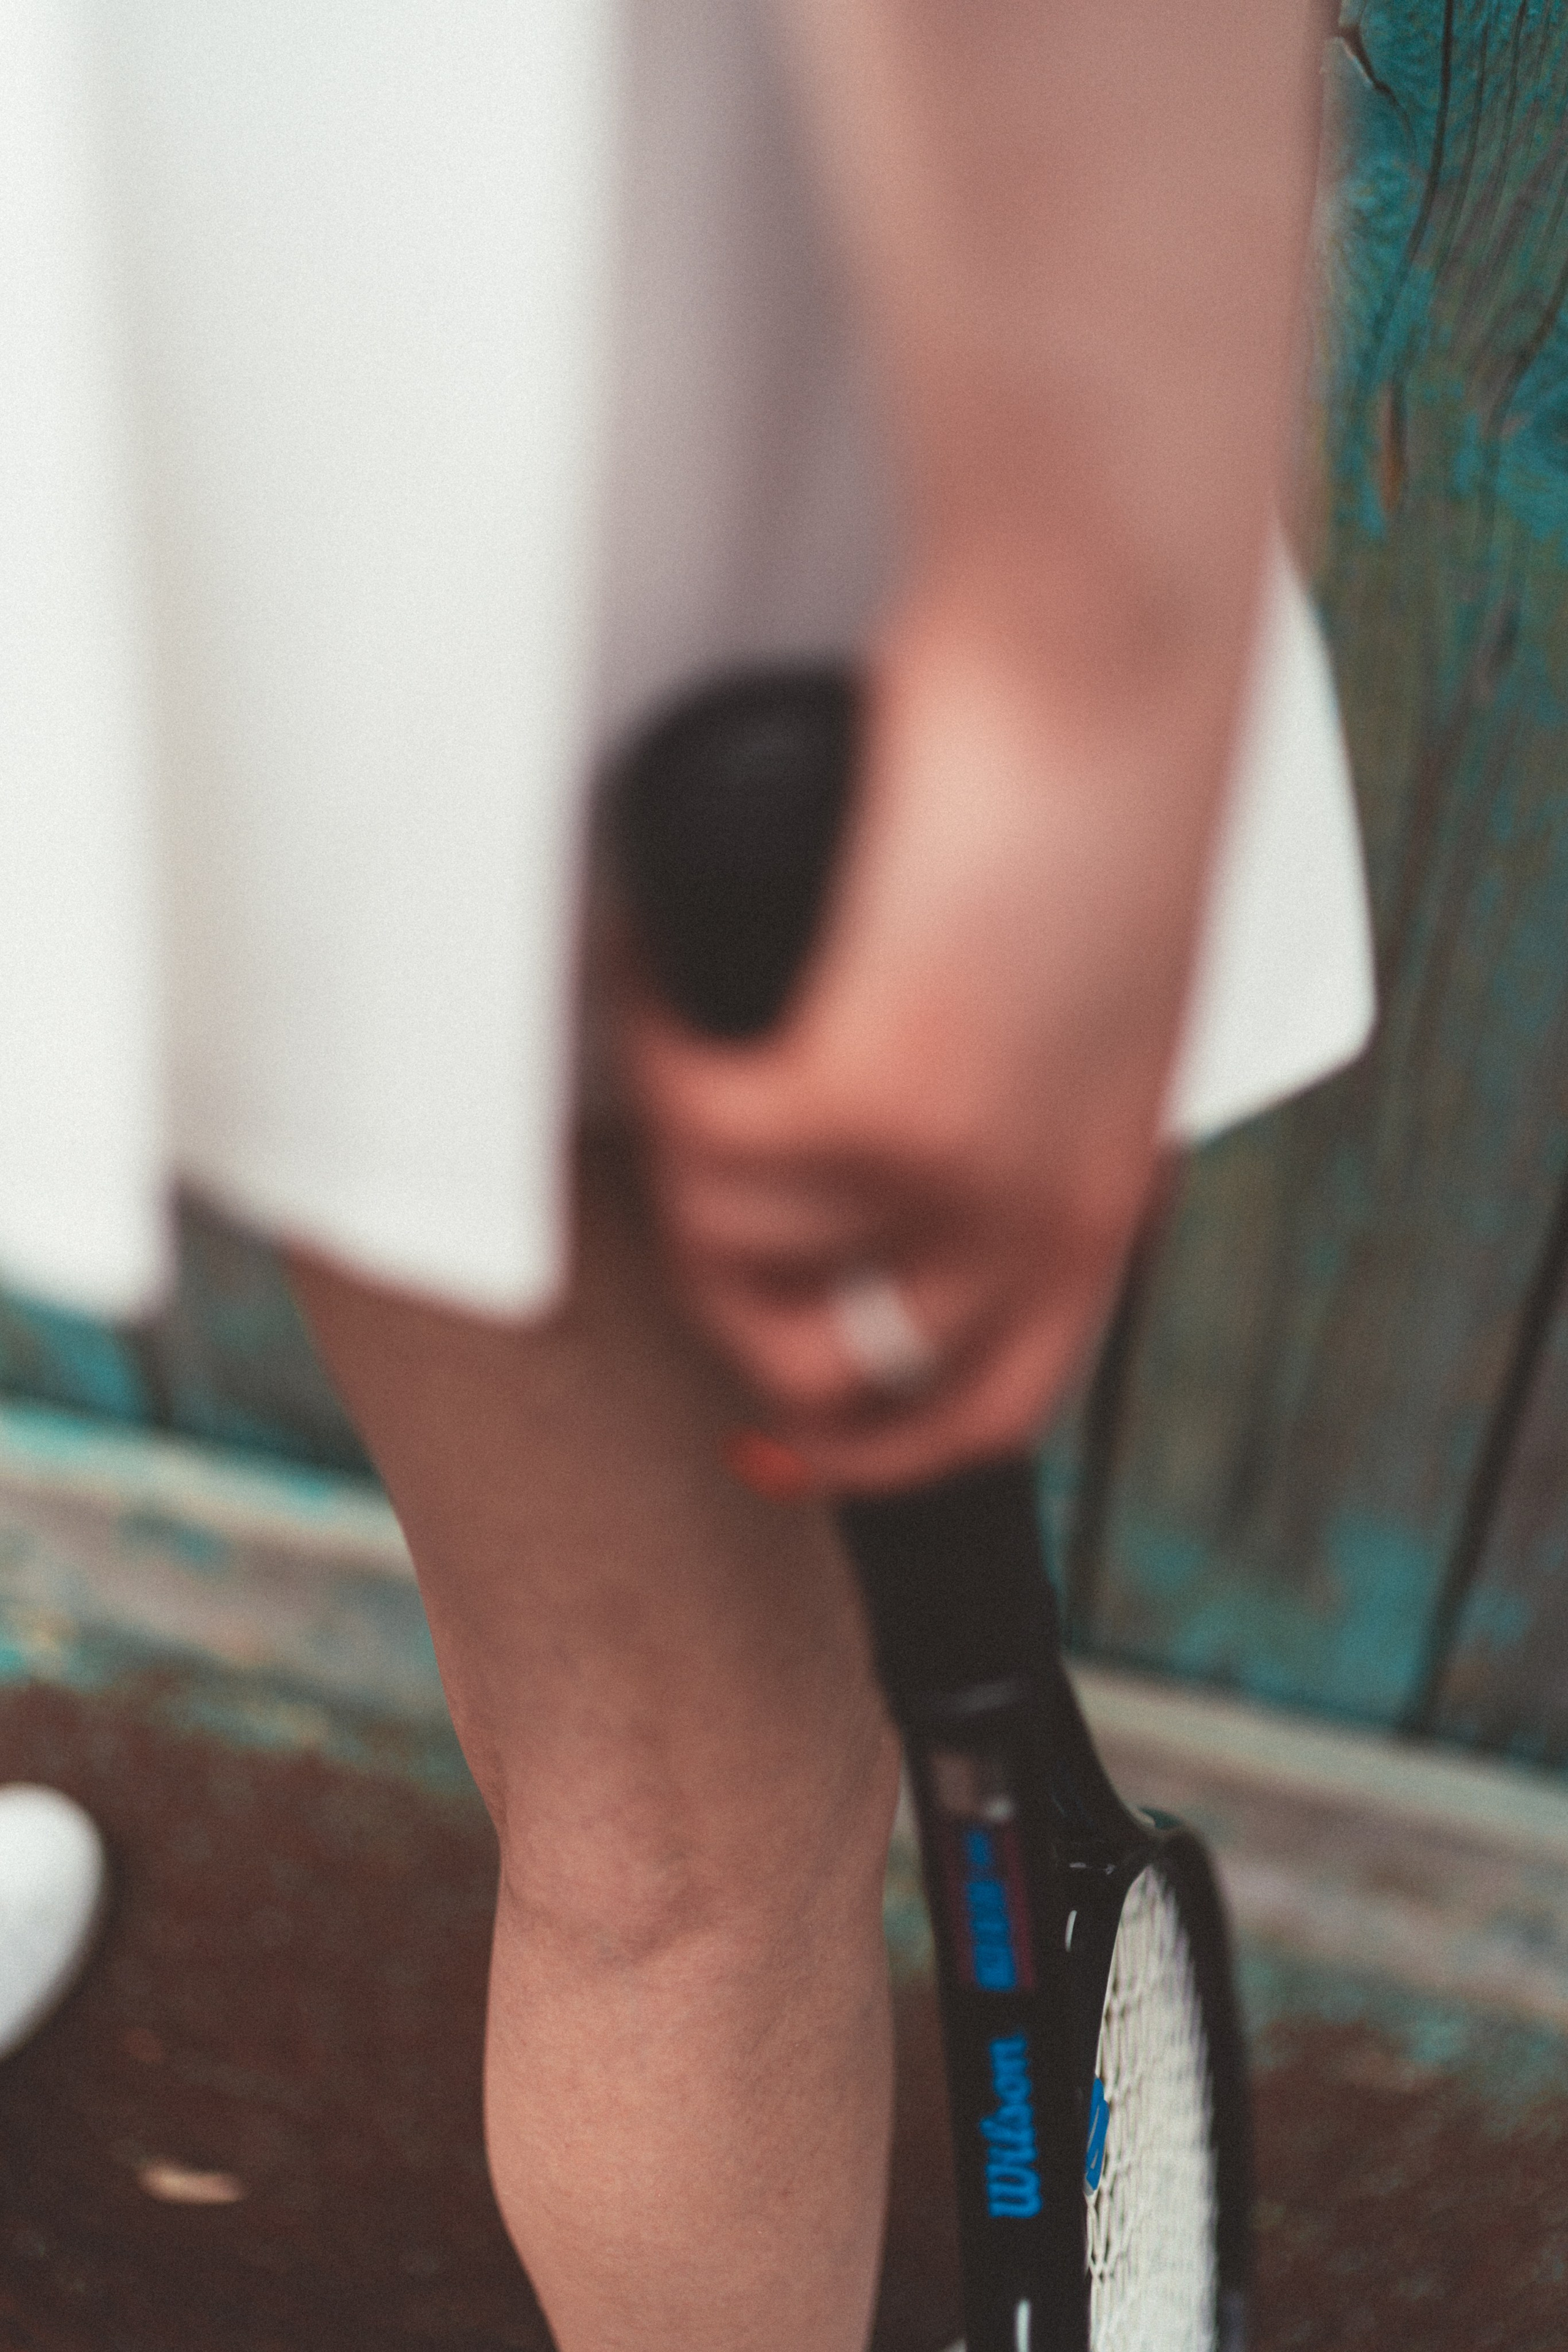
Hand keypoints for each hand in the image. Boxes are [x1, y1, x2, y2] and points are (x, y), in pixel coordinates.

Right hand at [618, 583, 1241, 1491]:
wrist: (1113, 640)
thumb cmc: (1110, 756)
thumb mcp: (1094, 962)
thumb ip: (1024, 1064)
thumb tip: (906, 1096)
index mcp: (1106, 1177)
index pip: (993, 1402)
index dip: (877, 1454)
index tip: (786, 1445)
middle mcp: (1040, 1201)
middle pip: (850, 1382)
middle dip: (743, 1332)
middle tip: (690, 1231)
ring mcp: (960, 1165)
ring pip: (743, 1264)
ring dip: (683, 1174)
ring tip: (680, 1047)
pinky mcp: (875, 1092)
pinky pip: (703, 1137)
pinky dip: (657, 1054)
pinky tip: (664, 976)